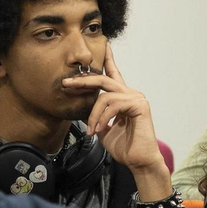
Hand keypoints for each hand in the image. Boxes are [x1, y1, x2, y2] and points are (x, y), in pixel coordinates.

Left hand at [64, 48, 167, 178]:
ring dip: (93, 114)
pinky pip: (113, 104)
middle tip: (66, 84)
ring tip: (91, 130)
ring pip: (105, 96)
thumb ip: (95, 117)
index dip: (108, 59)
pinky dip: (102, 118)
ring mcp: (136, 98)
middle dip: (83, 80)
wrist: (139, 161)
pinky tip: (100, 129)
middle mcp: (131, 94)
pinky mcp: (140, 105)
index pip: (113, 74)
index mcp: (122, 98)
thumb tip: (82, 111)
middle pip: (104, 79)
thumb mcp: (103, 129)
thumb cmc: (125, 147)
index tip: (103, 45)